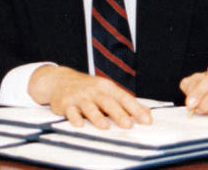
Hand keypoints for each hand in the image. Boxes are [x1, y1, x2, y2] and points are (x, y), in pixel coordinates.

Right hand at [28, 65, 151, 128]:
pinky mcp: (66, 104)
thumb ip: (125, 102)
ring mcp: (80, 97)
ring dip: (97, 117)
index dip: (136, 109)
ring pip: (89, 107)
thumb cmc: (88, 88)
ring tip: (105, 127)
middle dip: (119, 114)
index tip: (146, 120)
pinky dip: (74, 118)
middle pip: (108, 102)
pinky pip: (71, 111)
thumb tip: (146, 112)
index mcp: (107, 87)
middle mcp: (94, 91)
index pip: (124, 98)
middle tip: (128, 125)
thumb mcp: (107, 91)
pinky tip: (79, 124)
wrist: (60, 80)